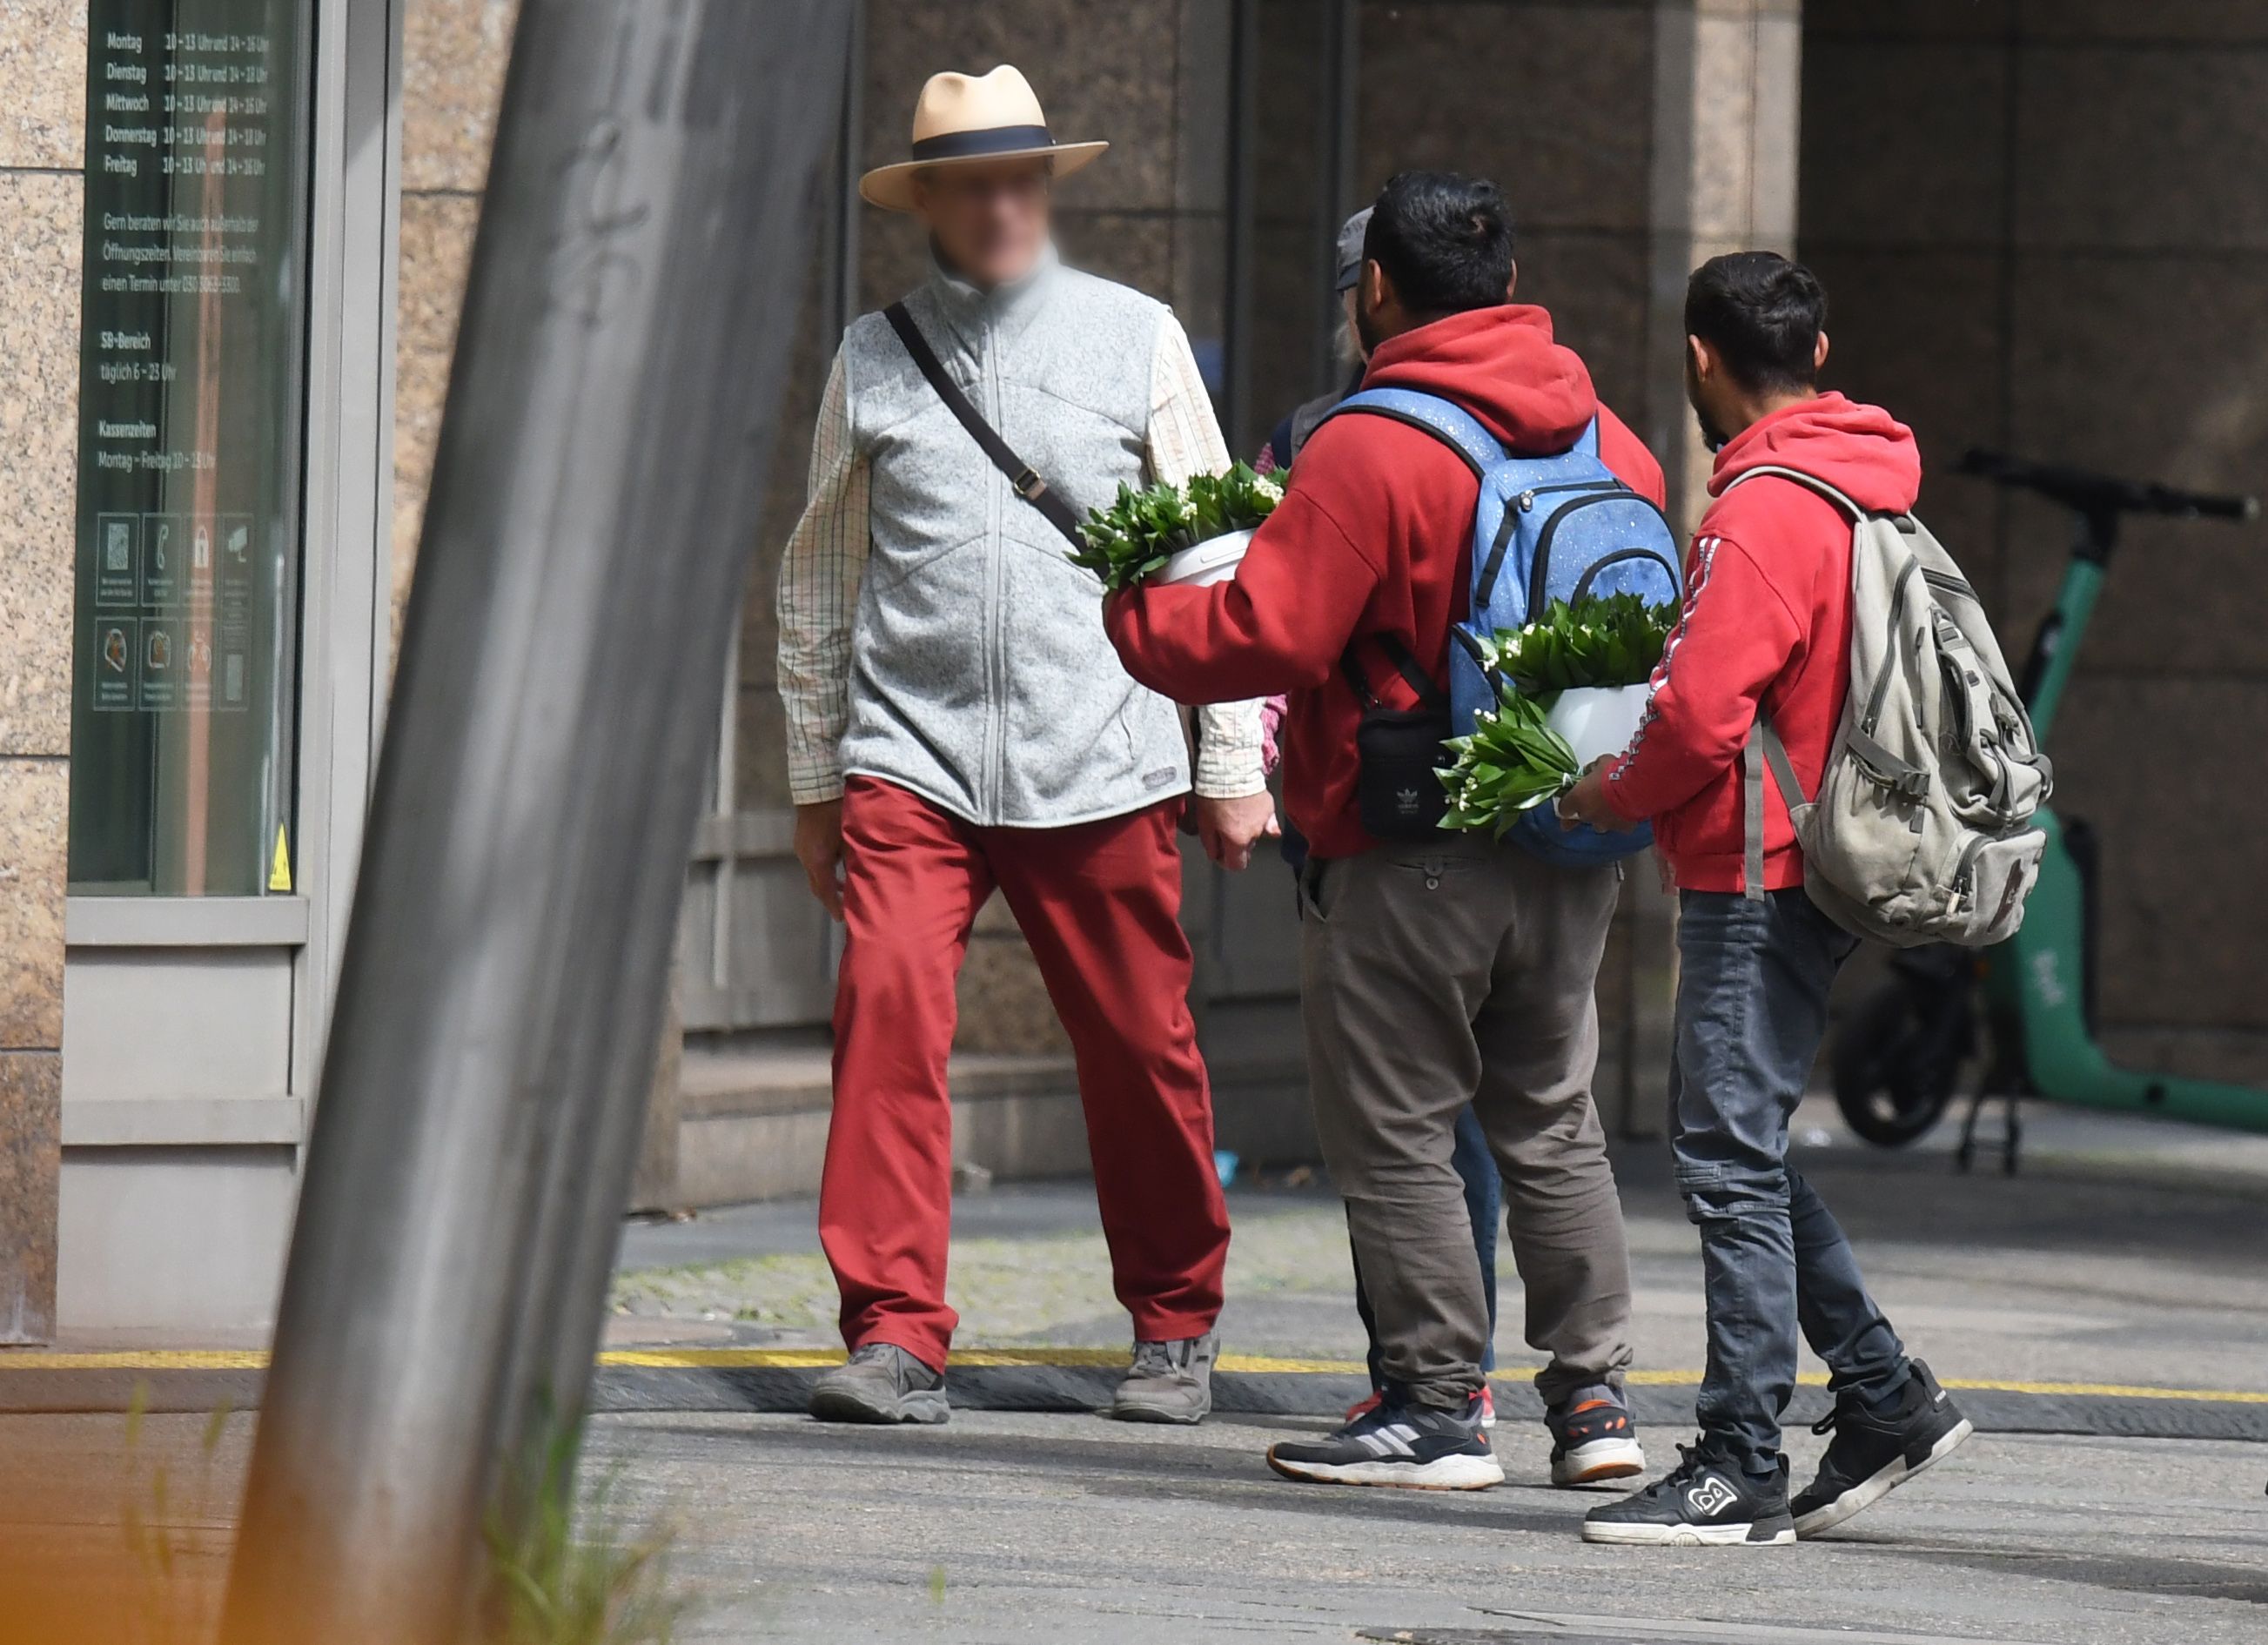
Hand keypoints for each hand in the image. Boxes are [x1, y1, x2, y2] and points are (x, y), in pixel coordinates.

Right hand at [793, 799, 846, 920]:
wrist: (818, 788)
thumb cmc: (839, 811)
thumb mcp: (852, 838)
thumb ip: (856, 859)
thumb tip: (865, 875)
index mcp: (818, 861)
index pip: (826, 891)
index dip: (835, 906)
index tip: (843, 918)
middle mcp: (806, 858)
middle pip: (817, 886)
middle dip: (830, 898)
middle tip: (843, 908)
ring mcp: (801, 849)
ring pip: (814, 873)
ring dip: (828, 882)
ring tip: (844, 887)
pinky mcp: (802, 841)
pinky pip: (813, 861)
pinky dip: (824, 869)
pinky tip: (837, 865)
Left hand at [1194, 790, 1280, 871]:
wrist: (1231, 770)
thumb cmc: (1214, 796)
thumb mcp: (1204, 823)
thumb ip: (1210, 844)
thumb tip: (1215, 855)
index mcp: (1238, 841)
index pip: (1237, 865)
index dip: (1227, 862)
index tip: (1220, 854)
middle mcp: (1254, 835)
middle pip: (1246, 850)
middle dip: (1235, 845)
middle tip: (1224, 831)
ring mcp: (1265, 821)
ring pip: (1255, 834)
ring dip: (1246, 830)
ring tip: (1235, 815)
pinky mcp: (1270, 807)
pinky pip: (1266, 820)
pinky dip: (1259, 820)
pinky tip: (1251, 813)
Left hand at [1555, 758, 1638, 832]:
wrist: (1636, 785)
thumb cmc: (1614, 772)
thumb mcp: (1600, 763)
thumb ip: (1592, 770)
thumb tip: (1592, 770)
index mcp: (1576, 799)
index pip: (1563, 808)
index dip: (1568, 804)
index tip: (1572, 800)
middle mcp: (1587, 815)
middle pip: (1582, 817)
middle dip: (1588, 809)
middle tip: (1598, 799)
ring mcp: (1604, 824)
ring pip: (1599, 824)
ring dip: (1603, 817)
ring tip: (1614, 806)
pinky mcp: (1621, 828)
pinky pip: (1619, 825)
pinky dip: (1622, 820)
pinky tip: (1628, 810)